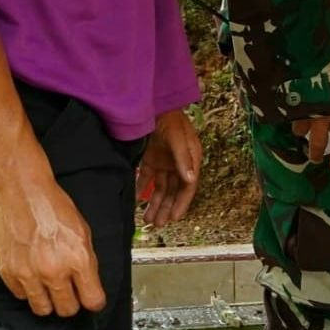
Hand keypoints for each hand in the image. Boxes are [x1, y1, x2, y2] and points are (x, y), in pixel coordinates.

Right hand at [0, 161, 101, 316]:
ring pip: (42, 309)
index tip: (92, 300)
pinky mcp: (8, 272)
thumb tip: (89, 283)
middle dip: (72, 304)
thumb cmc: (52, 207)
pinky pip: (21, 296)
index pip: (92, 300)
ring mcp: (28, 274)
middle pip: (66, 310)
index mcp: (77, 260)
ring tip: (51, 290)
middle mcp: (53, 271)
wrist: (21, 194)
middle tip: (71, 295)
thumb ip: (86, 262)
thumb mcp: (83, 232)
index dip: (94, 302)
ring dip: (49, 302)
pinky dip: (28, 290)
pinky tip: (33, 278)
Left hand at [137, 109, 202, 226]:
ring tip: (147, 220)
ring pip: (160, 188)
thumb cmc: (170, 119)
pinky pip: (147, 178)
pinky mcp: (151, 159)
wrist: (153, 104)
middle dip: (166, 208)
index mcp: (191, 160)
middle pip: (173, 191)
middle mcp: (179, 164)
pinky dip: (142, 189)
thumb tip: (190, 180)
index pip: (187, 187)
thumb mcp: (177, 138)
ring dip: (155, 203)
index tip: (174, 219)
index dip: (181, 204)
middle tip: (158, 224)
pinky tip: (137, 201)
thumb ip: (183, 159)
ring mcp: (165, 162)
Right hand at [292, 99, 329, 171]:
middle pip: (318, 141)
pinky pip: (288, 117)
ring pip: (300, 129)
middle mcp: (320, 117)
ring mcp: (302, 112)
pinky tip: (287, 118)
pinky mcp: (288, 106)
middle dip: (316, 152)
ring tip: (300, 136)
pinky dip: (288, 118)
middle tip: (315, 160)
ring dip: (301, 134)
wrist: (308, 63)